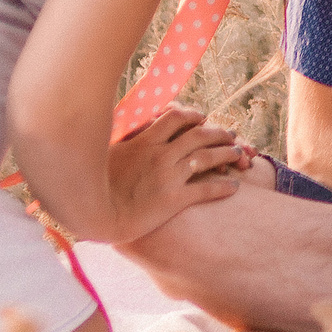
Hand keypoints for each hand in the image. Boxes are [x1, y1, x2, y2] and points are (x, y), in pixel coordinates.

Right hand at [104, 106, 247, 243]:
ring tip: (238, 153)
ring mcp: (169, 176)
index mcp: (144, 141)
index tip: (201, 117)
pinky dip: (224, 187)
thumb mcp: (105, 154)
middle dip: (217, 132)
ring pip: (207, 157)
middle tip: (229, 134)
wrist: (96, 216)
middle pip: (198, 134)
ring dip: (226, 153)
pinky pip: (206, 189)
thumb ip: (120, 141)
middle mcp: (161, 154)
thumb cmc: (93, 186)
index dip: (192, 115)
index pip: (175, 117)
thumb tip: (123, 129)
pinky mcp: (174, 199)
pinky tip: (235, 187)